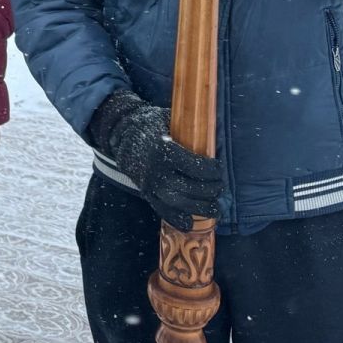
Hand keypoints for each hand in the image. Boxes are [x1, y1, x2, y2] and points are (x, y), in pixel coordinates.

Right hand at [93, 92, 223, 229]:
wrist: (122, 135)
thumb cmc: (153, 126)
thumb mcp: (169, 120)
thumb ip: (189, 128)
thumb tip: (216, 136)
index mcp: (164, 149)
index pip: (195, 167)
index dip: (212, 171)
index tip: (219, 169)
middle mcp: (157, 170)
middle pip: (190, 187)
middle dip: (210, 190)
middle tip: (219, 187)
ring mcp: (150, 184)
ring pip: (179, 203)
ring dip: (200, 208)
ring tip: (215, 208)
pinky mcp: (146, 193)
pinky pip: (162, 211)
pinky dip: (177, 220)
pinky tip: (190, 223)